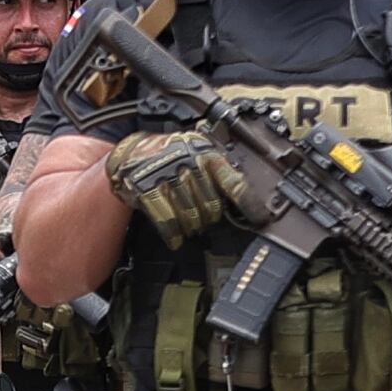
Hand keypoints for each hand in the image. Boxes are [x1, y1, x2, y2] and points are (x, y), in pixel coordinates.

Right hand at [101, 128, 264, 245]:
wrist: (132, 151)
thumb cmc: (169, 156)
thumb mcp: (198, 153)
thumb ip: (217, 172)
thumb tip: (243, 201)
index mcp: (206, 152)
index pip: (234, 183)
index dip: (248, 205)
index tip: (260, 219)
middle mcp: (188, 161)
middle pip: (212, 206)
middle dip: (209, 219)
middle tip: (205, 221)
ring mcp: (167, 174)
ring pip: (191, 216)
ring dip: (192, 227)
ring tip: (190, 228)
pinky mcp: (147, 188)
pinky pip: (167, 220)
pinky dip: (173, 234)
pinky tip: (176, 239)